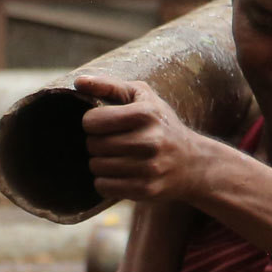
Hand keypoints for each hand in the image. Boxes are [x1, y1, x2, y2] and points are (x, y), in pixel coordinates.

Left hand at [77, 75, 225, 205]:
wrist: (192, 162)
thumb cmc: (159, 123)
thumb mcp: (141, 96)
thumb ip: (108, 86)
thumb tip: (79, 82)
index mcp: (146, 114)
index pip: (91, 121)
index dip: (92, 122)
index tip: (103, 123)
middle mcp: (150, 141)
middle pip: (93, 145)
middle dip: (96, 143)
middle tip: (111, 142)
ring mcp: (149, 168)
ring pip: (96, 167)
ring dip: (100, 163)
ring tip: (116, 157)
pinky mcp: (146, 189)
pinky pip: (104, 186)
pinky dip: (106, 181)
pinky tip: (120, 173)